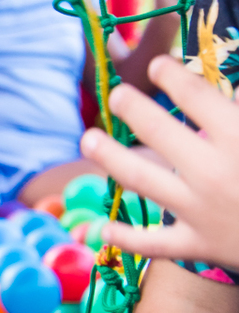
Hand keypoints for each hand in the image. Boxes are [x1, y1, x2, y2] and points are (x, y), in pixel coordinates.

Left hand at [81, 55, 238, 267]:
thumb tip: (231, 88)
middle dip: (132, 108)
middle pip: (158, 130)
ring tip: (88, 138)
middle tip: (117, 95)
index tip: (157, 67)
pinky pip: (154, 245)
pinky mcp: (199, 245)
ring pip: (140, 180)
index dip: (171, 76)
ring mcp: (201, 210)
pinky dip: (126, 239)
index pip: (194, 95)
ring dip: (110, 157)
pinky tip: (100, 230)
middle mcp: (213, 171)